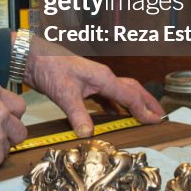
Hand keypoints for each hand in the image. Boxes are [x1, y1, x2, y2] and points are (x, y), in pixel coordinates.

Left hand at [23, 37, 163, 136]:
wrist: (31, 56)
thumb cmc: (49, 67)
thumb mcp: (64, 94)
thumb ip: (78, 114)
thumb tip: (88, 134)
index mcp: (102, 77)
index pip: (129, 95)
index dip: (143, 109)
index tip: (156, 120)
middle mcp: (101, 76)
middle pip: (131, 89)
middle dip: (146, 102)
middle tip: (159, 115)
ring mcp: (93, 79)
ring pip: (119, 92)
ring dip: (132, 103)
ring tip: (143, 116)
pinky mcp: (83, 84)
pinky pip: (105, 96)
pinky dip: (114, 105)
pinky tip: (114, 114)